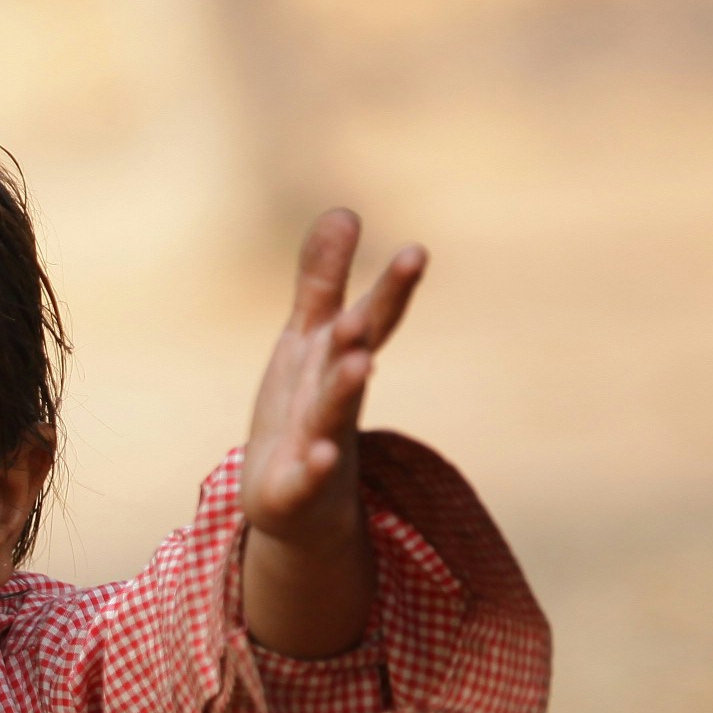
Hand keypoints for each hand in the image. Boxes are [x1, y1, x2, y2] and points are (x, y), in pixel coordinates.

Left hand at [240, 209, 426, 656]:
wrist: (297, 503)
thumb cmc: (306, 410)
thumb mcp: (308, 342)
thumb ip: (323, 281)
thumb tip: (344, 209)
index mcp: (337, 361)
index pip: (370, 319)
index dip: (392, 287)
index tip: (417, 250)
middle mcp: (335, 397)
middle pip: (353, 357)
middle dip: (369, 325)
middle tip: (387, 292)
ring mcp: (320, 443)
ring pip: (332, 412)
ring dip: (345, 386)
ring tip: (360, 360)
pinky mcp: (295, 488)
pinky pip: (307, 476)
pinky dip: (315, 465)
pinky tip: (321, 456)